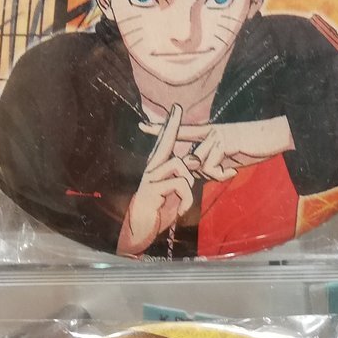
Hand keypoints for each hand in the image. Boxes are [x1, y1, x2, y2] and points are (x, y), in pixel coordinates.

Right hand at [117, 104, 195, 256]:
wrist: (141, 230)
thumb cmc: (160, 211)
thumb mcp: (176, 193)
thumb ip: (185, 178)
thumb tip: (196, 164)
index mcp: (159, 167)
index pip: (167, 143)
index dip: (172, 126)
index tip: (177, 108)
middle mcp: (152, 168)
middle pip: (167, 144)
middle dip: (174, 126)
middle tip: (181, 109)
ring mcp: (150, 178)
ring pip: (181, 165)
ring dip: (190, 183)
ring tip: (184, 200)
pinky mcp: (152, 189)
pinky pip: (181, 185)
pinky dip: (187, 200)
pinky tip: (181, 211)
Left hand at [138, 117, 293, 181]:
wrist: (275, 136)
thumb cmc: (257, 146)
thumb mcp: (233, 155)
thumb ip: (216, 160)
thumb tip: (203, 172)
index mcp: (210, 132)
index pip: (181, 130)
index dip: (161, 128)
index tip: (142, 126)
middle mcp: (209, 131)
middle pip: (190, 156)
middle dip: (198, 171)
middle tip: (212, 173)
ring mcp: (215, 135)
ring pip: (199, 163)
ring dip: (213, 174)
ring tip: (230, 171)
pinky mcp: (223, 142)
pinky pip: (210, 166)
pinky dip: (221, 174)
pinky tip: (234, 170)